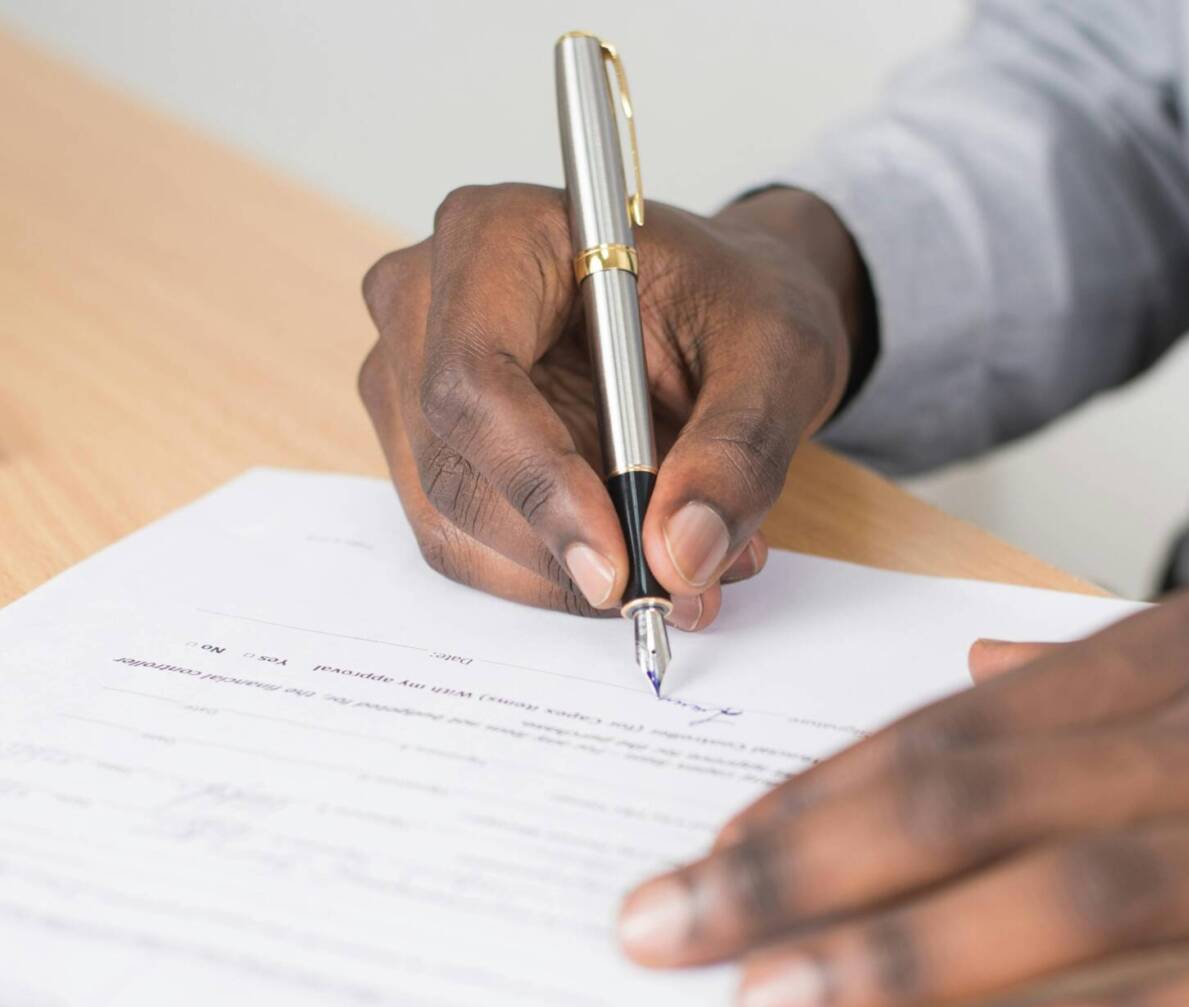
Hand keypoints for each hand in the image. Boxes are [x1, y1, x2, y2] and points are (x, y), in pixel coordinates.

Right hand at [358, 184, 866, 627]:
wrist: (719, 314)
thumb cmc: (736, 304)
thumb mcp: (777, 358)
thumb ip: (736, 452)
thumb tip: (681, 555)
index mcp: (496, 236)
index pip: (474, 378)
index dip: (539, 485)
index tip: (617, 567)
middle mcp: (425, 304)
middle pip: (454, 467)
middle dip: (564, 552)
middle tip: (678, 589)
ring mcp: (411, 381)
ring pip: (455, 524)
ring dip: (566, 575)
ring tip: (684, 566)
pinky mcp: (429, 449)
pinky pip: (469, 546)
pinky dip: (554, 575)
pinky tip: (637, 555)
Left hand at [618, 570, 1188, 1006]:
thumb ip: (1101, 663)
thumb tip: (970, 671)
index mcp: (1169, 658)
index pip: (940, 731)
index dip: (809, 796)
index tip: (699, 856)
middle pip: (964, 800)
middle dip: (797, 870)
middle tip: (665, 930)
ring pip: (1076, 893)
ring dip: (908, 953)